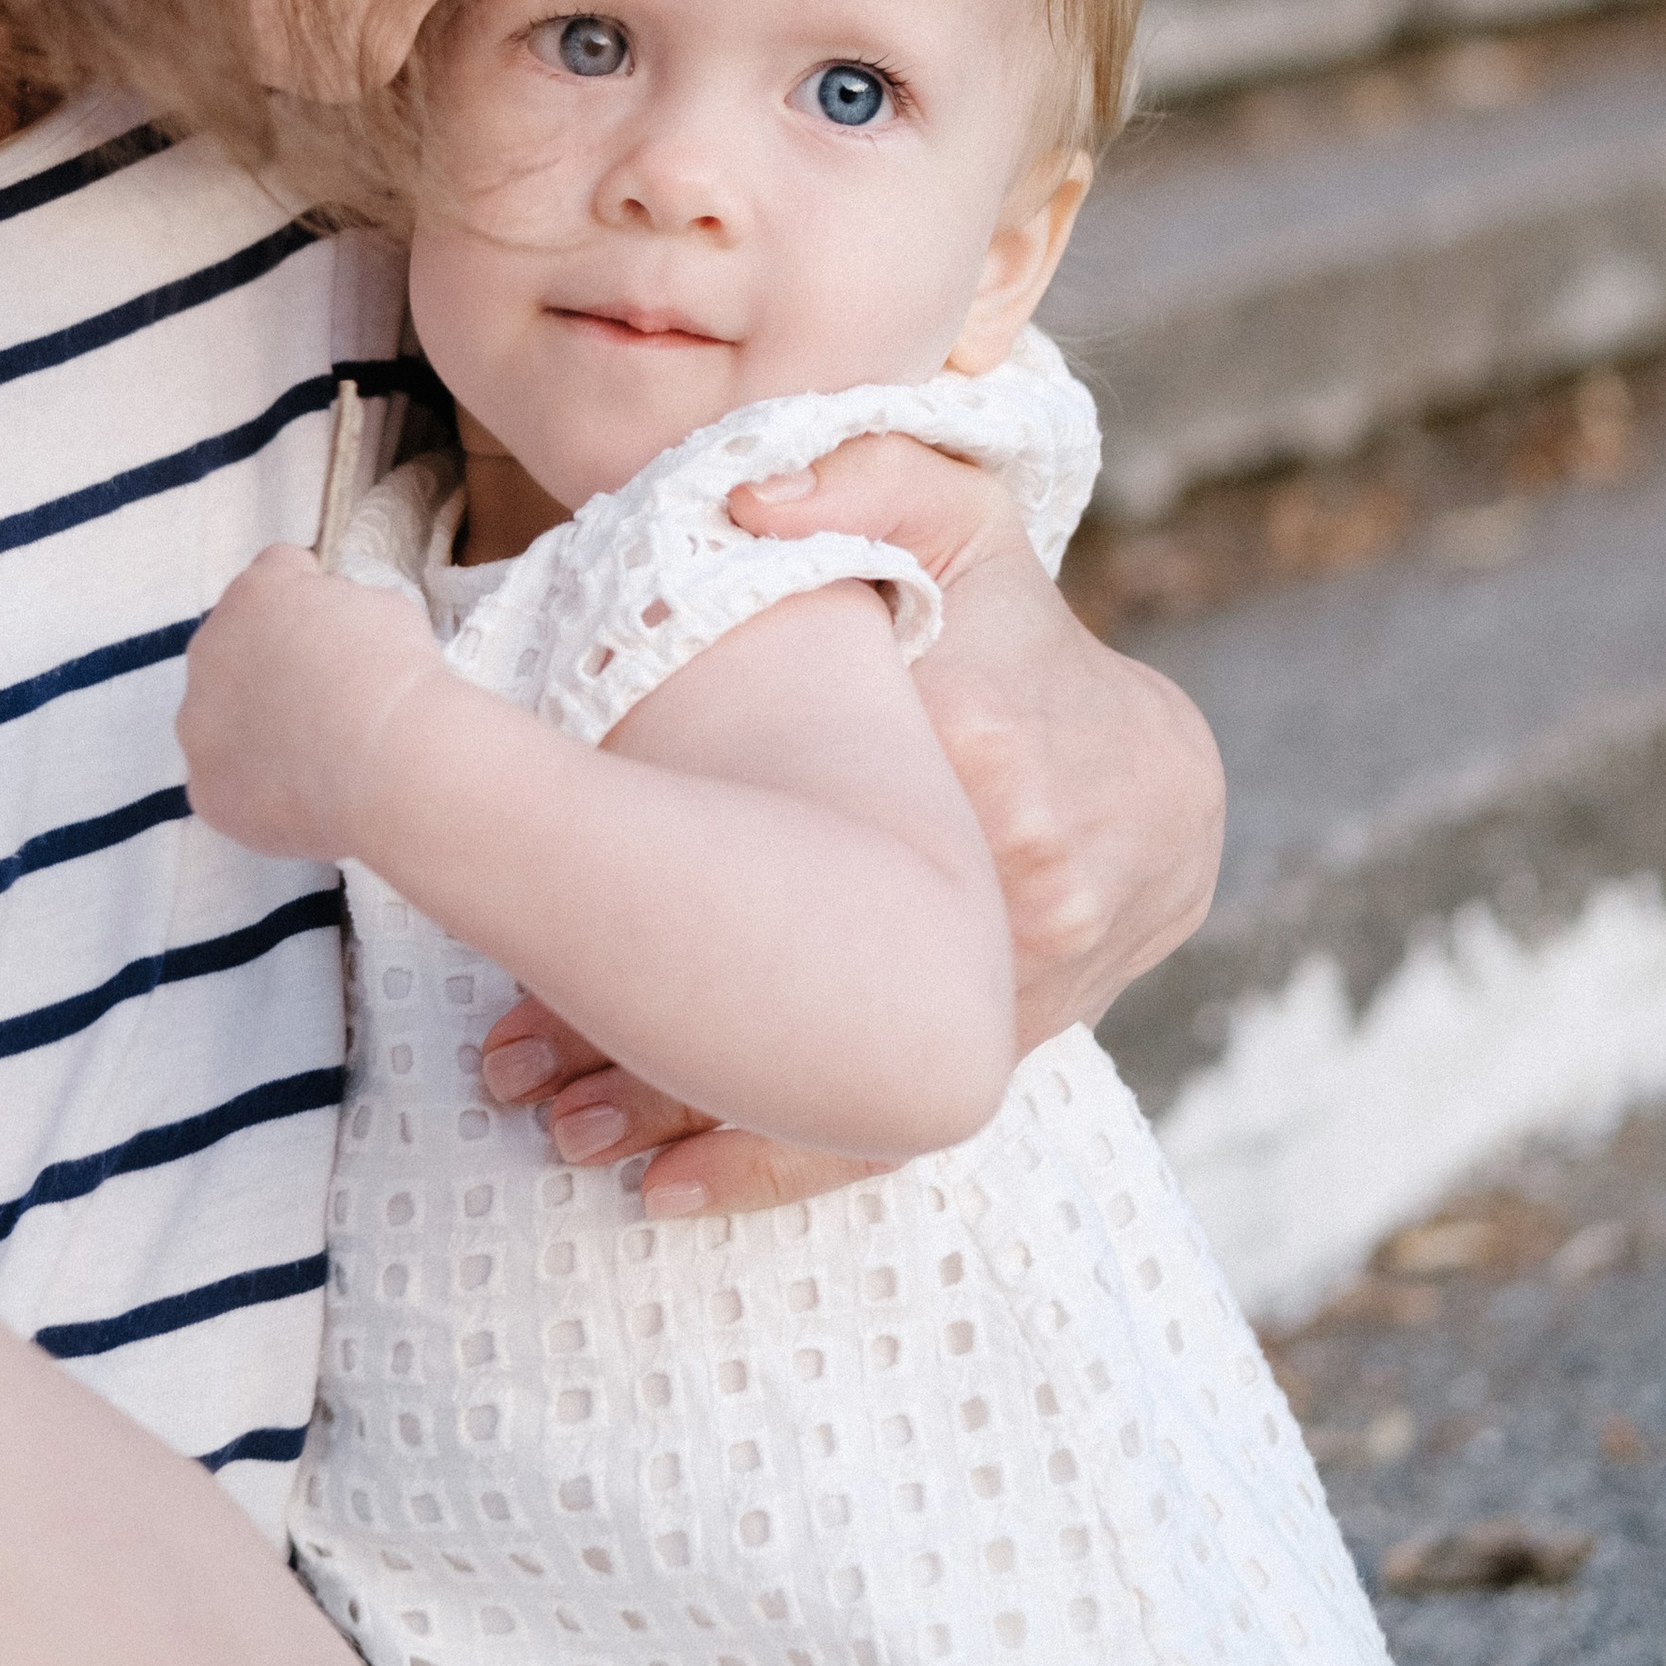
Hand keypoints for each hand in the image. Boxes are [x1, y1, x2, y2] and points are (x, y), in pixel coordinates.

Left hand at [175, 546, 446, 861]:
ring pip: (223, 720)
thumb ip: (342, 608)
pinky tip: (306, 794)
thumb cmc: (396, 675)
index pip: (277, 575)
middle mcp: (209, 650)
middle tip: (328, 698)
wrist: (389, 763)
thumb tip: (337, 632)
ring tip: (318, 753)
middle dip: (274, 666)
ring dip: (257, 727)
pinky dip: (261, 788)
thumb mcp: (384, 607)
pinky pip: (231, 781)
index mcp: (255, 593)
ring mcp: (198, 724)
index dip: (315, 599)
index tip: (344, 631)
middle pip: (237, 649)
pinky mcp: (206, 788)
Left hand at [479, 432, 1222, 1214]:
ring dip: (686, 1109)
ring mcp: (1014, 985)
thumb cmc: (1018, 635)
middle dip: (641, 1021)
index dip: (647, 868)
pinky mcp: (1001, 1050)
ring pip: (831, 1064)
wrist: (1158, 779)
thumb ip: (858, 476)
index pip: (789, 820)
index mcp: (978, 739)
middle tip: (507, 1058)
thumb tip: (746, 497)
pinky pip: (880, 1118)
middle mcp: (1011, 879)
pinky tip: (666, 1189)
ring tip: (559, 1129)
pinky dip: (771, 1162)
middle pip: (802, 968)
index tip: (524, 898)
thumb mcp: (954, 522)